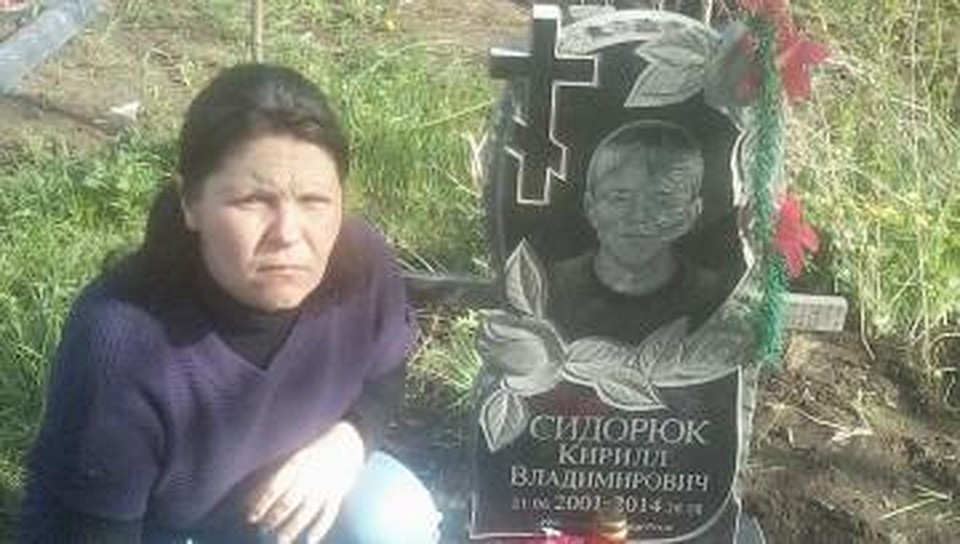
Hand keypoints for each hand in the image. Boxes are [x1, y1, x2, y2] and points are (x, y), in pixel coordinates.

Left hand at [248, 422, 364, 543]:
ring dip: (293, 526)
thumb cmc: (315, 452)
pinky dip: (320, 527)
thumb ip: (279, 475)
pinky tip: (310, 540)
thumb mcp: (296, 458)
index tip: (251, 517)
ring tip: (281, 540)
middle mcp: (309, 475)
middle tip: (264, 529)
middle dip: (275, 517)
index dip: (262, 503)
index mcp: (296, 464)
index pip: (275, 487)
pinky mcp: (338, 492)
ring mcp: (324, 485)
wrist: (348, 441)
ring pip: (306, 510)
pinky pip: (328, 513)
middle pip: (289, 501)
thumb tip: (254, 495)